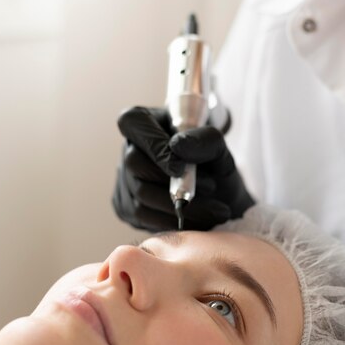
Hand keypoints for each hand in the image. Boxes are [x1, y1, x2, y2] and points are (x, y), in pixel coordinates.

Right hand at [112, 106, 254, 231]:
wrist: (217, 190)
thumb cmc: (213, 160)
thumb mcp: (219, 147)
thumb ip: (205, 140)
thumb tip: (177, 147)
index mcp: (144, 121)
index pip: (134, 123)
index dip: (154, 146)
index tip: (181, 167)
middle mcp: (129, 148)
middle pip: (135, 165)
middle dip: (173, 183)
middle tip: (212, 188)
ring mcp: (124, 179)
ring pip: (140, 196)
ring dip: (180, 207)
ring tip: (215, 209)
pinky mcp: (127, 207)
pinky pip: (142, 218)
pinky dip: (173, 222)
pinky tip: (199, 220)